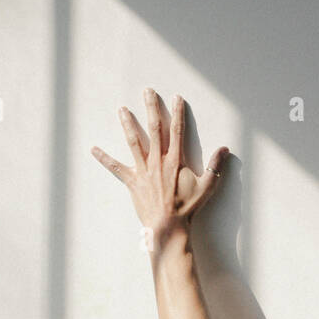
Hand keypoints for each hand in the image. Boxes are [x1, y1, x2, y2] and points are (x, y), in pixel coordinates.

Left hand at [91, 90, 228, 246]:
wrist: (168, 226)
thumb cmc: (187, 208)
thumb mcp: (207, 187)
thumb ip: (216, 167)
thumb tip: (225, 149)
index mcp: (175, 160)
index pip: (177, 131)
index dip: (177, 113)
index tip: (176, 98)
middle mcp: (158, 161)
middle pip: (154, 129)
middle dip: (151, 108)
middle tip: (147, 91)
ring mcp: (143, 170)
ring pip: (134, 142)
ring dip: (128, 124)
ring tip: (122, 109)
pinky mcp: (132, 181)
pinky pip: (116, 167)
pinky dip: (104, 158)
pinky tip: (93, 149)